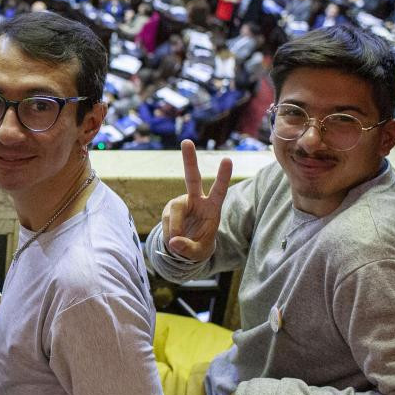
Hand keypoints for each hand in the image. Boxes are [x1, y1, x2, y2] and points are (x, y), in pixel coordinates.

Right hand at [160, 139, 232, 260]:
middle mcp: (196, 200)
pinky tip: (173, 238)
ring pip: (175, 211)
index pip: (219, 190)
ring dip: (175, 228)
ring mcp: (181, 203)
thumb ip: (188, 248)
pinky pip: (166, 221)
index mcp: (212, 207)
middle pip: (192, 177)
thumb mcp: (199, 253)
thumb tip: (174, 241)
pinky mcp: (169, 209)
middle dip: (189, 160)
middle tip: (186, 141)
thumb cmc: (199, 246)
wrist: (185, 248)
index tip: (227, 159)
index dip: (223, 176)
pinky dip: (168, 232)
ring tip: (177, 242)